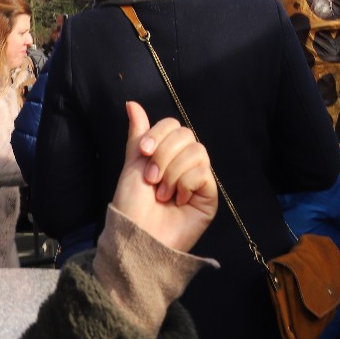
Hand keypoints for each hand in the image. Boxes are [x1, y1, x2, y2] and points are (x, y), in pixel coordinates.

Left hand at [110, 103, 217, 255]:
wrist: (136, 236)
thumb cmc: (131, 205)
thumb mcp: (132, 165)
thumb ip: (139, 134)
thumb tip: (132, 103)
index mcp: (166, 154)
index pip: (173, 125)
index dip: (159, 134)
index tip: (145, 152)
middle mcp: (184, 164)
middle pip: (186, 134)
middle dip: (164, 155)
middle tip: (152, 179)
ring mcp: (197, 179)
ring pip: (196, 151)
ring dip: (173, 172)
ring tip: (163, 194)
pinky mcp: (208, 196)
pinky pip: (203, 172)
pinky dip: (185, 183)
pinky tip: (178, 200)